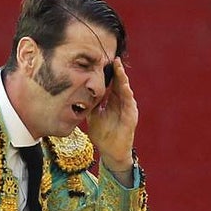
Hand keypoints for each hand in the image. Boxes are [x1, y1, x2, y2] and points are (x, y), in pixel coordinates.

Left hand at [85, 57, 137, 172]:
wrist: (110, 151)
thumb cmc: (103, 134)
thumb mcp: (93, 116)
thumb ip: (90, 105)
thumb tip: (79, 93)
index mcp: (113, 101)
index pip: (113, 84)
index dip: (111, 73)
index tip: (105, 61)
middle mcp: (122, 103)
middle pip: (120, 83)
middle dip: (118, 71)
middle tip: (115, 59)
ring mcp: (127, 109)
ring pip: (126, 90)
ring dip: (123, 79)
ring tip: (120, 68)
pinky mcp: (131, 117)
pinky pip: (129, 103)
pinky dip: (127, 94)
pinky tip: (124, 86)